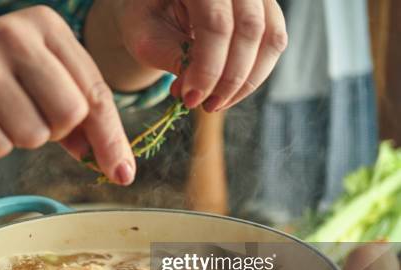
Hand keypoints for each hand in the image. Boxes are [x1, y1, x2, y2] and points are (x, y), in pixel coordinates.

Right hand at [0, 6, 135, 184]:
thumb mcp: (42, 83)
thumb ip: (83, 118)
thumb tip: (117, 165)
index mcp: (46, 25)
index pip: (95, 91)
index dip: (110, 138)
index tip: (122, 172)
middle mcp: (13, 33)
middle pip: (70, 114)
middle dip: (55, 131)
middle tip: (30, 116)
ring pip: (34, 136)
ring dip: (21, 138)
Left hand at [111, 0, 287, 110]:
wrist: (161, 4)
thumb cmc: (150, 16)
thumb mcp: (147, 36)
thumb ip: (174, 59)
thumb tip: (198, 93)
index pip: (215, 23)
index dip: (207, 68)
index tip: (191, 99)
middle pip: (249, 29)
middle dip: (229, 79)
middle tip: (205, 106)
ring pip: (270, 38)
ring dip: (246, 81)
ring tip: (215, 103)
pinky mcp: (267, 7)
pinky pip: (274, 43)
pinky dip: (254, 74)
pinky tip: (226, 91)